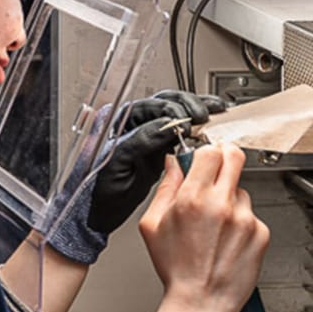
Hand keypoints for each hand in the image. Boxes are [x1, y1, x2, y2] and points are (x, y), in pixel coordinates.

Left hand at [87, 89, 225, 234]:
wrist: (98, 210)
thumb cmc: (99, 188)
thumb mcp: (118, 163)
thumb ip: (139, 142)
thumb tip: (165, 126)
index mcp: (120, 121)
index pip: (152, 106)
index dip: (173, 112)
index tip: (188, 125)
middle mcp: (134, 122)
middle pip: (167, 101)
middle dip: (189, 106)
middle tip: (204, 117)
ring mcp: (148, 133)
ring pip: (176, 111)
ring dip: (197, 111)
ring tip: (214, 113)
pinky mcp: (159, 147)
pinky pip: (180, 130)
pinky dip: (196, 126)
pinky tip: (210, 126)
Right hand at [140, 144, 268, 311]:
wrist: (201, 303)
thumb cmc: (176, 269)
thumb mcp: (153, 225)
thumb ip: (164, 188)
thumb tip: (172, 165)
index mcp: (192, 198)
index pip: (210, 151)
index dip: (206, 150)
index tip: (202, 157)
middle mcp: (222, 204)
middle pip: (234, 157)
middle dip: (225, 156)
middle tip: (217, 166)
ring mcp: (245, 219)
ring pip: (241, 190)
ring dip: (230, 197)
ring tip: (216, 223)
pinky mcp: (261, 233)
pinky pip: (252, 214)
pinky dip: (241, 222)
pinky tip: (227, 239)